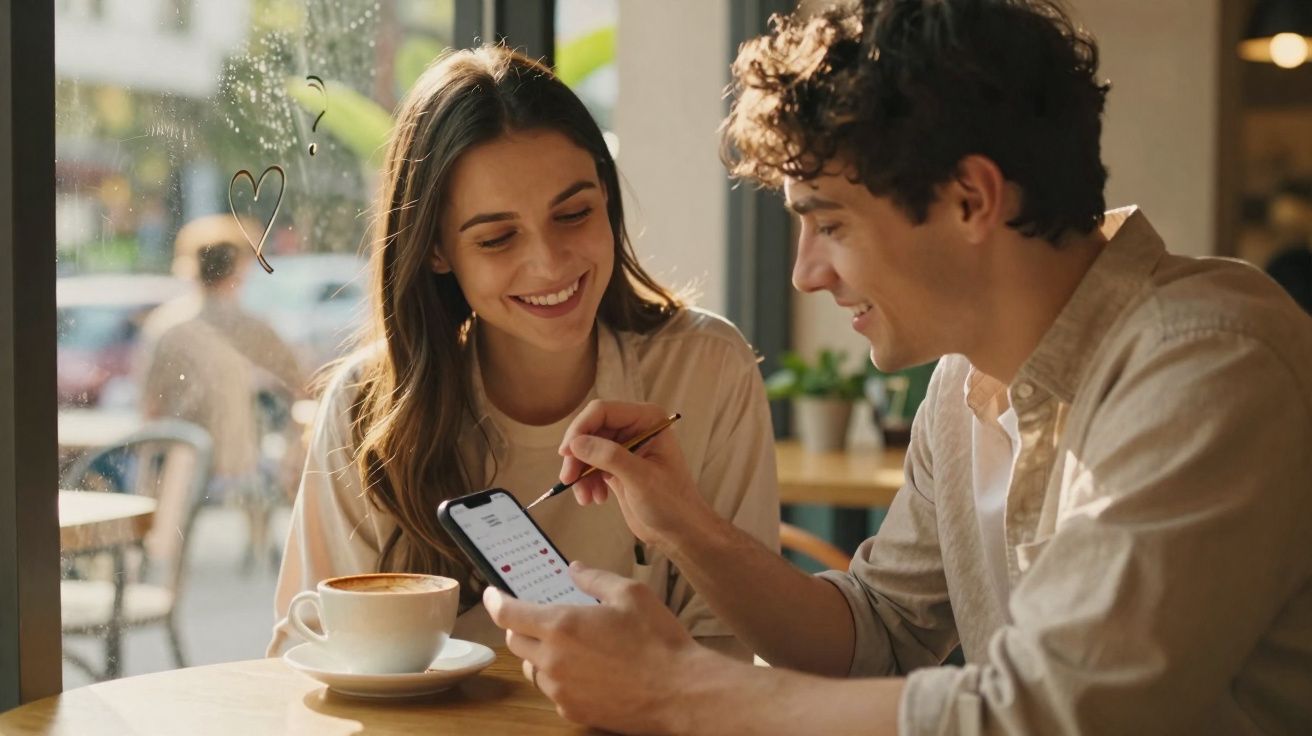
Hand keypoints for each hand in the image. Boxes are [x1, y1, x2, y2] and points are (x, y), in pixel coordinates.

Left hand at [484, 561, 703, 733]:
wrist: (680, 692)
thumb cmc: (658, 641)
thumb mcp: (631, 594)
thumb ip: (595, 579)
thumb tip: (574, 569)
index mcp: (561, 625)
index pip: (507, 614)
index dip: (495, 601)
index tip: (491, 593)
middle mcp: (552, 659)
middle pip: (514, 642)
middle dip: (520, 626)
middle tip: (541, 616)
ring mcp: (560, 689)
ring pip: (531, 668)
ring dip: (538, 653)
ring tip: (568, 645)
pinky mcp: (573, 711)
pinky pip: (552, 691)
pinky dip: (559, 678)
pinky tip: (586, 670)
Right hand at [558, 400, 710, 549]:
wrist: (680, 532)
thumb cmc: (672, 503)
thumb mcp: (641, 479)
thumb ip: (610, 457)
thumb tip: (576, 443)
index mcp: (648, 420)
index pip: (603, 411)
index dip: (581, 428)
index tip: (566, 453)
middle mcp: (635, 428)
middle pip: (591, 430)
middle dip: (578, 455)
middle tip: (568, 478)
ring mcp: (625, 447)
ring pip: (587, 449)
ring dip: (580, 473)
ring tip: (585, 497)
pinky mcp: (616, 466)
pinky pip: (590, 466)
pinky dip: (586, 481)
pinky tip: (595, 499)